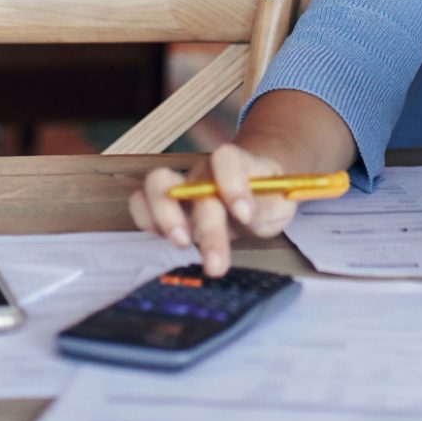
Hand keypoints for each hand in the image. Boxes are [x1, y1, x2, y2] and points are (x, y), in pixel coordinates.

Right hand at [128, 144, 298, 276]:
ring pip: (157, 182)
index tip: (244, 214)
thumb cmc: (267, 198)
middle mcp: (206, 171)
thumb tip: (247, 215)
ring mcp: (182, 184)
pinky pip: (140, 201)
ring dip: (165, 215)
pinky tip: (165, 239)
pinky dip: (145, 219)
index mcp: (238, 164)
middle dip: (206, 226)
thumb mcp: (281, 203)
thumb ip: (269, 205)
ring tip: (182, 243)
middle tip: (215, 263)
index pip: (227, 158)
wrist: (254, 192)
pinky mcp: (164, 203)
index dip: (232, 183)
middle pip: (196, 185)